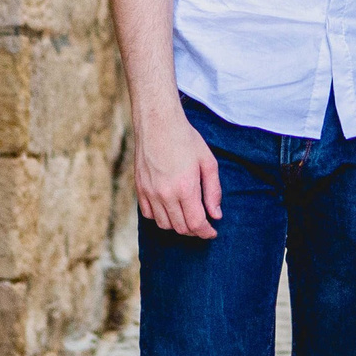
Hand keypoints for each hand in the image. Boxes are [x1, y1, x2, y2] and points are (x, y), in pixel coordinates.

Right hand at [135, 109, 220, 238]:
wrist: (158, 122)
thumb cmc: (185, 139)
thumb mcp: (208, 161)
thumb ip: (213, 190)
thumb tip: (216, 215)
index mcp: (185, 188)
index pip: (196, 223)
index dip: (206, 232)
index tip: (212, 232)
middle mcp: (165, 194)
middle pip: (181, 227)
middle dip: (195, 231)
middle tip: (203, 225)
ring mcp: (150, 192)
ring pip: (164, 224)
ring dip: (178, 226)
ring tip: (188, 218)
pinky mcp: (140, 189)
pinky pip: (149, 215)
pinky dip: (161, 218)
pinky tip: (170, 210)